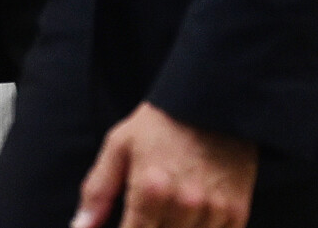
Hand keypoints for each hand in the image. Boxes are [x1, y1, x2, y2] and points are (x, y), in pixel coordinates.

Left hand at [73, 102, 256, 227]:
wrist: (211, 103)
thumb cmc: (159, 124)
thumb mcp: (119, 148)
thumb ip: (98, 192)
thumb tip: (80, 227)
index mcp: (150, 189)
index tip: (125, 225)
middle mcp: (184, 205)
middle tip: (143, 215)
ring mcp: (214, 211)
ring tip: (164, 212)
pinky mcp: (237, 213)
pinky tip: (186, 219)